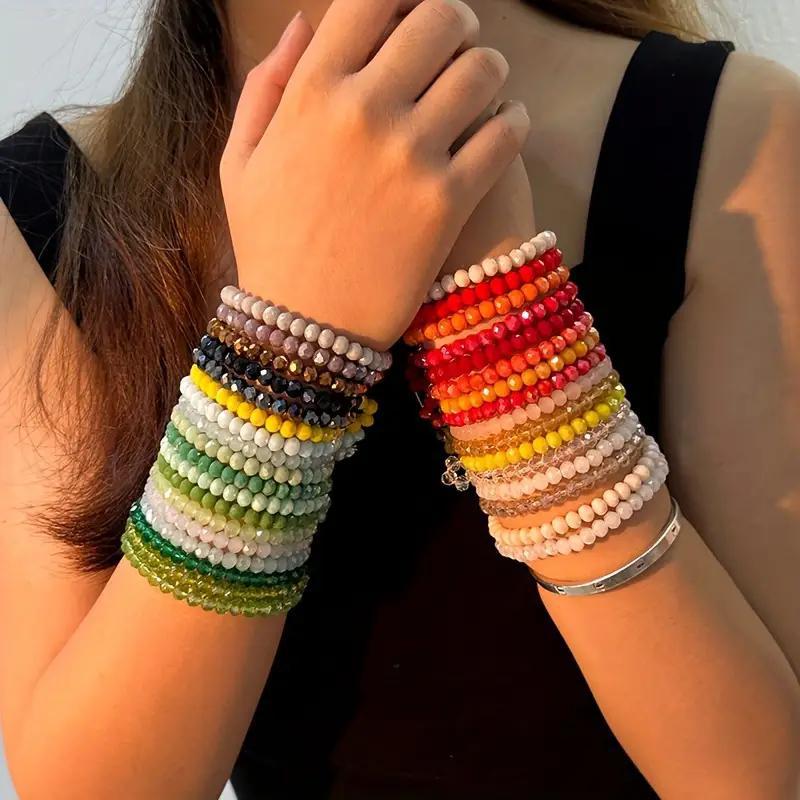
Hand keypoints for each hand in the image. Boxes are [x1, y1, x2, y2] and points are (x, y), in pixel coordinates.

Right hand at [220, 0, 529, 348]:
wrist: (304, 327)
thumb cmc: (270, 244)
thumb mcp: (239, 162)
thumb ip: (265, 86)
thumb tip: (305, 23)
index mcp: (309, 93)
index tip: (412, 7)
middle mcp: (363, 112)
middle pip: (439, 18)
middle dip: (457, 21)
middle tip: (458, 43)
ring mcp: (410, 157)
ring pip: (483, 69)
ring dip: (490, 68)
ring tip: (484, 87)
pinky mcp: (449, 202)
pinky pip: (507, 131)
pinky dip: (514, 119)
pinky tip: (504, 126)